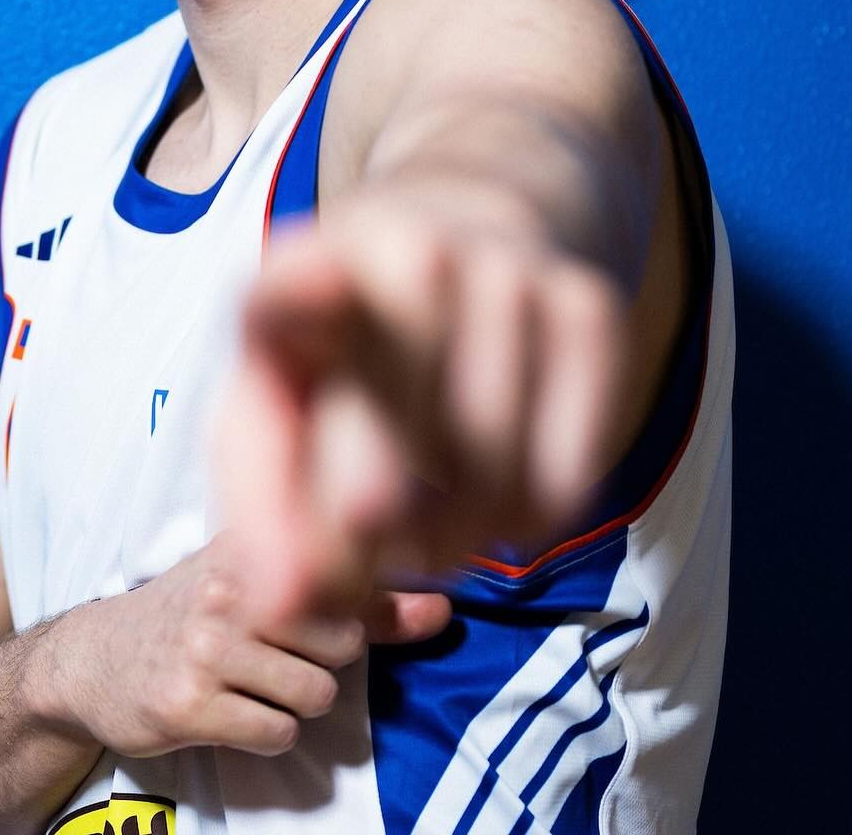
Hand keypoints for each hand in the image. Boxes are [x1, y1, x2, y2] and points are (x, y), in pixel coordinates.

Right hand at [54, 532, 450, 758]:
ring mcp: (205, 648)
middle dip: (329, 659)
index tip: (375, 613)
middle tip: (284, 653)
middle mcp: (228, 590)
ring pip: (316, 693)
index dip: (371, 605)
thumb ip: (355, 593)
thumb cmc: (191, 611)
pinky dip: (269, 731)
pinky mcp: (189, 705)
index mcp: (249, 546)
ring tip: (258, 682)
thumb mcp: (257, 579)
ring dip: (300, 701)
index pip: (348, 573)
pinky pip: (277, 733)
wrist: (94, 657)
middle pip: (344, 640)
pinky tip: (236, 710)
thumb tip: (444, 607)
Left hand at [215, 193, 629, 619]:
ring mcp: (508, 269)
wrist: (455, 240)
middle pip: (401, 402)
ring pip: (488, 457)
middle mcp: (407, 246)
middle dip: (372, 510)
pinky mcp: (590, 306)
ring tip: (425, 535)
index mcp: (303, 266)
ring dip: (452, 538)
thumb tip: (286, 611)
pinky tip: (492, 507)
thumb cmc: (338, 355)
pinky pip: (567, 472)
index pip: (293, 287)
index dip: (301, 298)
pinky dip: (525, 525)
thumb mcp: (274, 415)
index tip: (312, 302)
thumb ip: (262, 514)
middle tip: (367, 548)